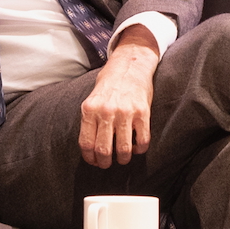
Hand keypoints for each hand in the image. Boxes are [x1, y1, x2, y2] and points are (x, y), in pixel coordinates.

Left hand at [77, 40, 157, 168]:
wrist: (130, 65)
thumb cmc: (110, 84)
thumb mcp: (92, 98)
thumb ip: (90, 119)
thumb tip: (90, 147)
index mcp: (90, 109)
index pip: (86, 143)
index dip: (90, 158)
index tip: (94, 161)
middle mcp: (106, 111)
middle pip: (103, 150)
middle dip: (105, 163)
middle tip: (107, 163)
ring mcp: (125, 112)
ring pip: (123, 149)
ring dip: (123, 159)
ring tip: (123, 158)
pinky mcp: (142, 112)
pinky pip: (142, 140)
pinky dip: (140, 149)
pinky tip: (137, 147)